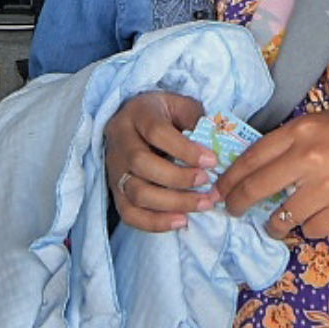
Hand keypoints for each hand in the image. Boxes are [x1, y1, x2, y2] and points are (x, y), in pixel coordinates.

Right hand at [101, 89, 217, 232]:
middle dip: (178, 178)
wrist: (134, 122)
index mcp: (137, 114)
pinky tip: (182, 221)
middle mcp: (120, 141)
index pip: (156, 132)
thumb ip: (196, 119)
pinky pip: (129, 214)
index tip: (212, 161)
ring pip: (136, 193)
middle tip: (207, 181)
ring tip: (203, 203)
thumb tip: (214, 145)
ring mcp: (114, 169)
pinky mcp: (115, 192)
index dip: (185, 149)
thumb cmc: (165, 115)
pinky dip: (156, 223)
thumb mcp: (181, 105)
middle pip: (141, 164)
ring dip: (173, 203)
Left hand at [221, 109, 328, 240]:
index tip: (219, 189)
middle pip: (256, 189)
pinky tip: (314, 218)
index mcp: (302, 131)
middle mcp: (310, 159)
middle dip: (237, 204)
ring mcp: (327, 188)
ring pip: (281, 217)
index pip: (251, 158)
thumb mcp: (322, 123)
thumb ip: (289, 143)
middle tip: (232, 210)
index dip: (229, 178)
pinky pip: (310, 230)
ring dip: (273, 223)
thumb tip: (252, 169)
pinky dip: (307, 228)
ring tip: (275, 222)